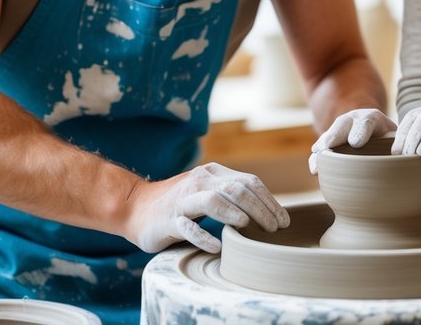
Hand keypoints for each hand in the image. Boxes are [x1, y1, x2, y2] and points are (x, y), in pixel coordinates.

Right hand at [124, 162, 288, 253]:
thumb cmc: (180, 203)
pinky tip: (217, 246)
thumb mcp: (208, 192)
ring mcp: (183, 200)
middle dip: (260, 208)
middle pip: (236, 189)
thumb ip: (232, 195)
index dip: (269, 201)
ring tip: (248, 227)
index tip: (284, 221)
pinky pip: (188, 228)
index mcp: (213, 173)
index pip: (249, 182)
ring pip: (213, 201)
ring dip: (234, 213)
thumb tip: (269, 211)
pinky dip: (203, 236)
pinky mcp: (168, 220)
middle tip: (273, 229)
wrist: (136, 207)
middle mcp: (200, 182)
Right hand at [307, 107, 397, 172]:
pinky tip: (314, 167)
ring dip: (323, 147)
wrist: (378, 134)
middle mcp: (354, 121)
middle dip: (336, 136)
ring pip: (330, 135)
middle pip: (343, 125)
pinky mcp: (331, 143)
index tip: (356, 143)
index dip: (361, 130)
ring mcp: (341, 130)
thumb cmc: (393, 141)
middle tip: (328, 147)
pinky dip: (317, 158)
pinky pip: (322, 149)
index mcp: (374, 119)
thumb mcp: (399, 138)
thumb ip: (402, 146)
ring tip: (318, 157)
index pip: (368, 121)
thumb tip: (413, 161)